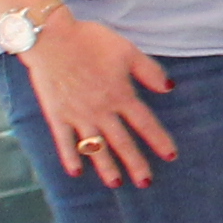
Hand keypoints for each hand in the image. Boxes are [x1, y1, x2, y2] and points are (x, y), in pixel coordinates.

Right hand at [26, 15, 179, 184]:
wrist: (51, 38)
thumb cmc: (90, 41)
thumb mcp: (128, 51)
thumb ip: (149, 72)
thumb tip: (170, 88)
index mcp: (121, 95)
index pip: (145, 123)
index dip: (159, 140)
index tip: (171, 156)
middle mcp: (101, 110)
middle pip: (122, 142)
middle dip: (135, 164)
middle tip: (145, 182)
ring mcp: (77, 115)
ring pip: (95, 147)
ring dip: (106, 167)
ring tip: (116, 184)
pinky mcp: (56, 115)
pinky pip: (64, 141)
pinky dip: (70, 157)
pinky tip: (76, 172)